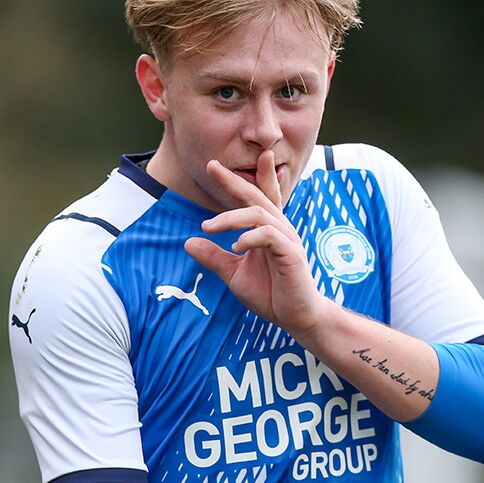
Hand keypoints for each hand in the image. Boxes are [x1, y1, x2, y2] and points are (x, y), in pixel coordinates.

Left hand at [184, 151, 325, 337]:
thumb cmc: (270, 294)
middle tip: (212, 166)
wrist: (295, 317)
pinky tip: (235, 247)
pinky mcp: (292, 254)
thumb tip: (188, 242)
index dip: (236, 181)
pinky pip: (270, 235)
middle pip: (256, 196)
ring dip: (230, 218)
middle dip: (234, 180)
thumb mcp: (234, 274)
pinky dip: (249, 237)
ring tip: (208, 228)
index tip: (213, 165)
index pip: (252, 198)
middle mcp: (279, 229)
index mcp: (267, 230)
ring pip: (259, 214)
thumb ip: (214, 257)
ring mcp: (287, 240)